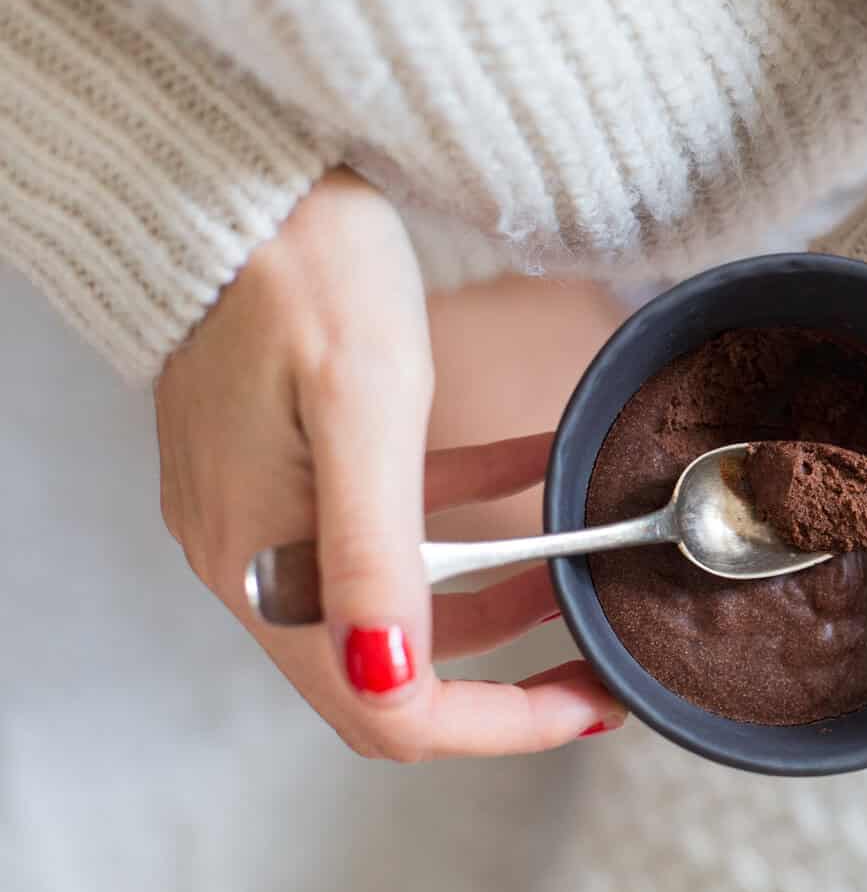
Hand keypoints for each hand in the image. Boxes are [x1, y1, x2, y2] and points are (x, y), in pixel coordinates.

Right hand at [154, 168, 624, 759]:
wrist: (238, 167)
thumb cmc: (301, 268)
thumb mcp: (362, 405)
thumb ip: (376, 550)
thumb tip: (388, 679)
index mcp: (264, 567)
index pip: (387, 710)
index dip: (499, 724)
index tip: (592, 697)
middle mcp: (255, 558)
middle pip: (394, 672)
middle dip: (508, 672)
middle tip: (602, 645)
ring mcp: (268, 509)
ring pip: (402, 597)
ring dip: (496, 587)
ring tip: (583, 555)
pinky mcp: (287, 460)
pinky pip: (390, 521)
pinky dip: (469, 510)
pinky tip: (535, 466)